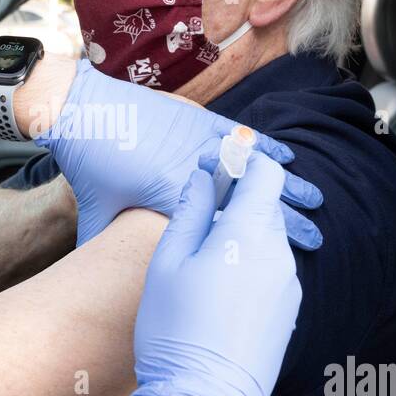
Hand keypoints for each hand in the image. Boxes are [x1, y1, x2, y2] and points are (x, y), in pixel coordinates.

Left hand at [30, 59, 322, 247]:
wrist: (81, 108)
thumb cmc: (87, 163)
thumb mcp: (95, 211)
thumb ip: (103, 244)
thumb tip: (92, 286)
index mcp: (171, 196)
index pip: (222, 224)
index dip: (255, 241)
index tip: (282, 256)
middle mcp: (192, 171)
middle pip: (248, 201)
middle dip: (284, 218)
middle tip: (315, 237)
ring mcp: (198, 141)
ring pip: (252, 168)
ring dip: (284, 184)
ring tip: (313, 198)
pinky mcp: (196, 118)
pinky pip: (239, 134)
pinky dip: (263, 146)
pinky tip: (286, 156)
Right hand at [127, 152, 303, 395]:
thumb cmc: (175, 331)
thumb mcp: (167, 262)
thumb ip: (189, 211)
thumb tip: (203, 179)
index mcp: (249, 233)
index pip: (266, 172)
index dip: (242, 162)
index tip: (217, 167)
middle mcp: (279, 254)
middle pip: (267, 206)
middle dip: (238, 200)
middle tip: (201, 211)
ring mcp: (288, 286)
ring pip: (268, 240)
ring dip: (242, 236)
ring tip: (203, 259)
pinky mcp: (288, 313)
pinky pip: (271, 272)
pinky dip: (250, 266)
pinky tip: (218, 291)